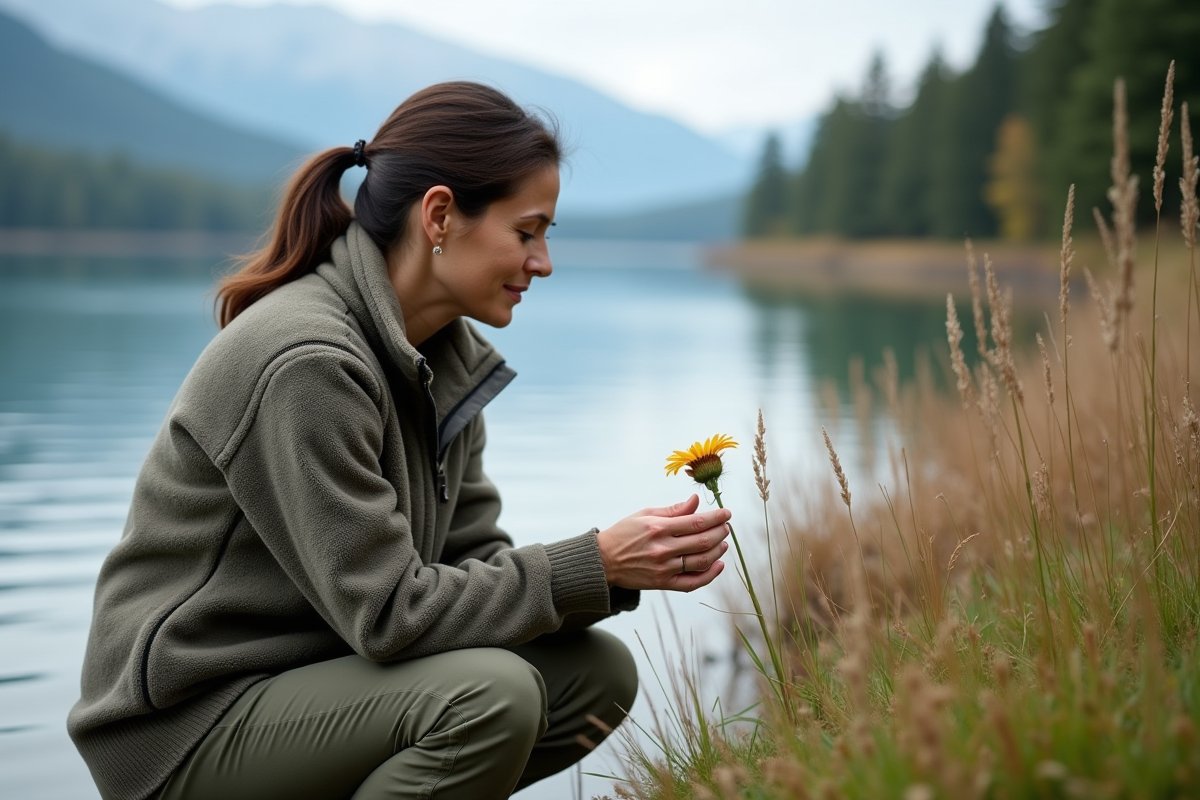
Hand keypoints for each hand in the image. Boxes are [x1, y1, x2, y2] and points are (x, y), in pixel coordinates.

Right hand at [595, 494, 730, 592]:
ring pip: (702, 561)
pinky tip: (718, 565)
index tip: (727, 513)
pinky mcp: (662, 584)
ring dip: (718, 551)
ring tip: (723, 543)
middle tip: (726, 527)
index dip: (716, 517)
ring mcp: (664, 568)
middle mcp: (663, 548)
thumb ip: (673, 510)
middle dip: (720, 532)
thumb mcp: (645, 514)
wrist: (604, 560)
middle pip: (703, 541)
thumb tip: (696, 501)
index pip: (697, 522)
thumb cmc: (625, 533)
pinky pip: (692, 582)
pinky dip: (709, 575)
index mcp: (658, 528)